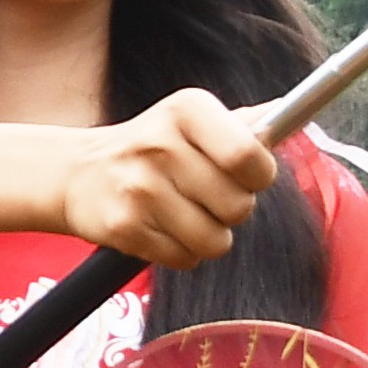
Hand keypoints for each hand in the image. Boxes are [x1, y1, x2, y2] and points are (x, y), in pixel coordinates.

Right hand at [59, 87, 274, 267]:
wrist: (77, 174)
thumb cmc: (150, 147)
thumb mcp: (189, 121)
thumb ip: (242, 124)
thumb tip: (289, 114)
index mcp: (186, 108)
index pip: (249, 156)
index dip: (259, 176)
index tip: (248, 176)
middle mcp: (160, 144)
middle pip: (239, 206)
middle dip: (233, 210)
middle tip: (207, 196)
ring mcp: (140, 188)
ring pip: (216, 241)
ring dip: (209, 237)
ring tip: (184, 216)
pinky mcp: (125, 227)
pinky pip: (185, 258)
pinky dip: (181, 252)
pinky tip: (161, 228)